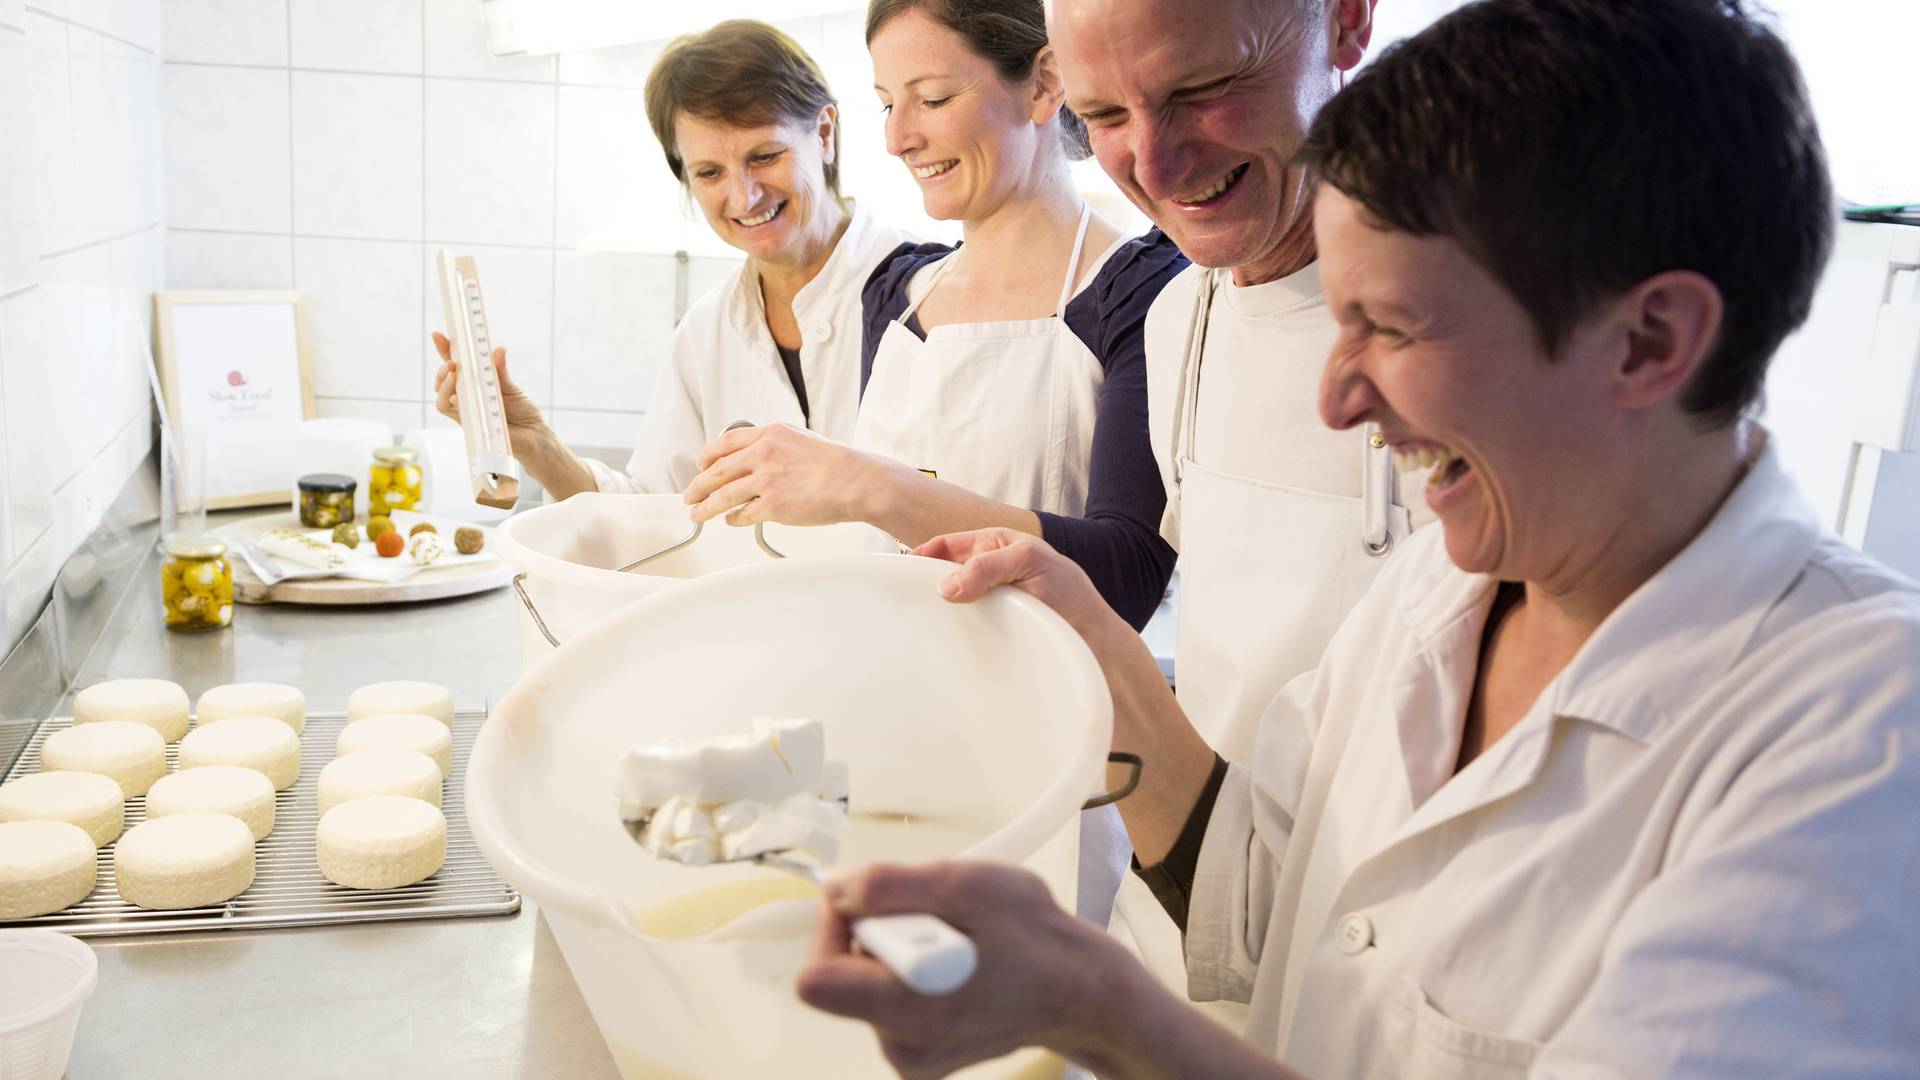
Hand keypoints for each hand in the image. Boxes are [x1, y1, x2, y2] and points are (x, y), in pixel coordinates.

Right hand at [430, 332, 548, 436]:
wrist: (533, 436)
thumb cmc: (522, 412)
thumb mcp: (510, 387)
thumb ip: (500, 371)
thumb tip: (498, 349)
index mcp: (475, 384)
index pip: (456, 366)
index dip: (445, 350)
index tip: (438, 335)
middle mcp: (466, 397)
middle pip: (443, 379)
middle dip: (442, 365)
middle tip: (451, 360)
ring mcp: (465, 410)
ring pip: (441, 394)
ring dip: (442, 381)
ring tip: (451, 370)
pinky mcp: (467, 423)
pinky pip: (448, 409)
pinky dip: (447, 396)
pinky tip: (455, 388)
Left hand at [683, 423, 885, 525]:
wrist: (857, 480)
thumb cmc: (837, 464)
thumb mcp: (800, 439)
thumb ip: (775, 445)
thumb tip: (754, 461)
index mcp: (769, 434)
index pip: (725, 443)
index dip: (708, 456)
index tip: (700, 466)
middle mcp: (763, 453)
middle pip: (717, 471)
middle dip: (698, 486)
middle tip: (689, 495)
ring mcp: (766, 480)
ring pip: (723, 495)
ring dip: (706, 507)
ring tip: (697, 514)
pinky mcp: (772, 505)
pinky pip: (742, 514)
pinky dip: (732, 519)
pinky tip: (730, 520)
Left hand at [798, 862, 1120, 1078]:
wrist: (1081, 993)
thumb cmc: (1038, 940)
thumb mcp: (968, 885)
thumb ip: (891, 886)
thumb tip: (837, 889)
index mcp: (909, 1011)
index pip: (816, 979)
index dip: (834, 929)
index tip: (875, 903)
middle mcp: (901, 1047)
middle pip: (841, 975)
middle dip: (879, 931)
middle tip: (938, 918)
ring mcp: (911, 1056)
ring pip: (865, 983)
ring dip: (900, 948)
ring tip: (958, 939)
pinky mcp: (919, 1055)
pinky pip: (887, 999)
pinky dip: (912, 971)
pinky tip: (958, 962)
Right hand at [915, 529, 1116, 638]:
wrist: (1093, 637)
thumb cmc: (1070, 591)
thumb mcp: (1030, 561)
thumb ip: (988, 566)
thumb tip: (946, 586)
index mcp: (993, 545)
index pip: (946, 545)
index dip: (923, 555)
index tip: (900, 571)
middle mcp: (987, 573)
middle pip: (943, 575)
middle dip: (924, 585)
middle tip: (902, 602)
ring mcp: (987, 603)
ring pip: (951, 605)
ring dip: (938, 613)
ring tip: (917, 625)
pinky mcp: (991, 631)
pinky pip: (963, 629)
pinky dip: (952, 634)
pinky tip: (942, 643)